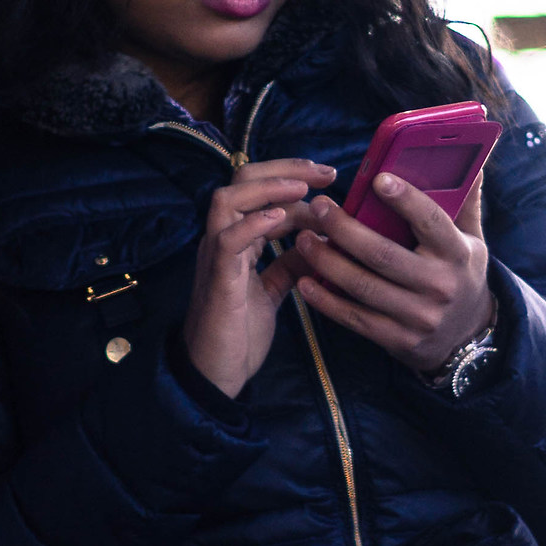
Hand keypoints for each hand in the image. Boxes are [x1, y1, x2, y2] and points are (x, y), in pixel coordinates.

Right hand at [182, 158, 336, 398]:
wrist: (216, 375)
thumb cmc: (239, 332)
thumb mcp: (272, 290)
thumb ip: (289, 263)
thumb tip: (319, 241)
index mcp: (237, 240)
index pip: (259, 191)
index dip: (295, 180)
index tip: (330, 180)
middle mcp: (222, 240)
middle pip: (241, 181)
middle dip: (285, 170)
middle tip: (325, 173)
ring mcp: (216, 256)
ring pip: (227, 201)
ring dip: (268, 188)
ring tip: (303, 189)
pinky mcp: (218, 279)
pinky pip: (228, 241)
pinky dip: (254, 223)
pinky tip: (281, 219)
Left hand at [287, 171, 494, 374]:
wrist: (466, 337)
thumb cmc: (461, 275)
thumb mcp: (472, 241)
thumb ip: (466, 203)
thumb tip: (472, 161)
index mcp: (457, 254)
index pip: (430, 222)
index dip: (405, 199)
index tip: (378, 178)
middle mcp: (439, 286)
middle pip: (383, 254)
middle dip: (344, 229)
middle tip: (318, 207)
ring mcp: (418, 316)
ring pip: (362, 286)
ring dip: (326, 262)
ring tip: (303, 240)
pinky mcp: (398, 340)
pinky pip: (355, 319)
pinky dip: (326, 301)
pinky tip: (305, 282)